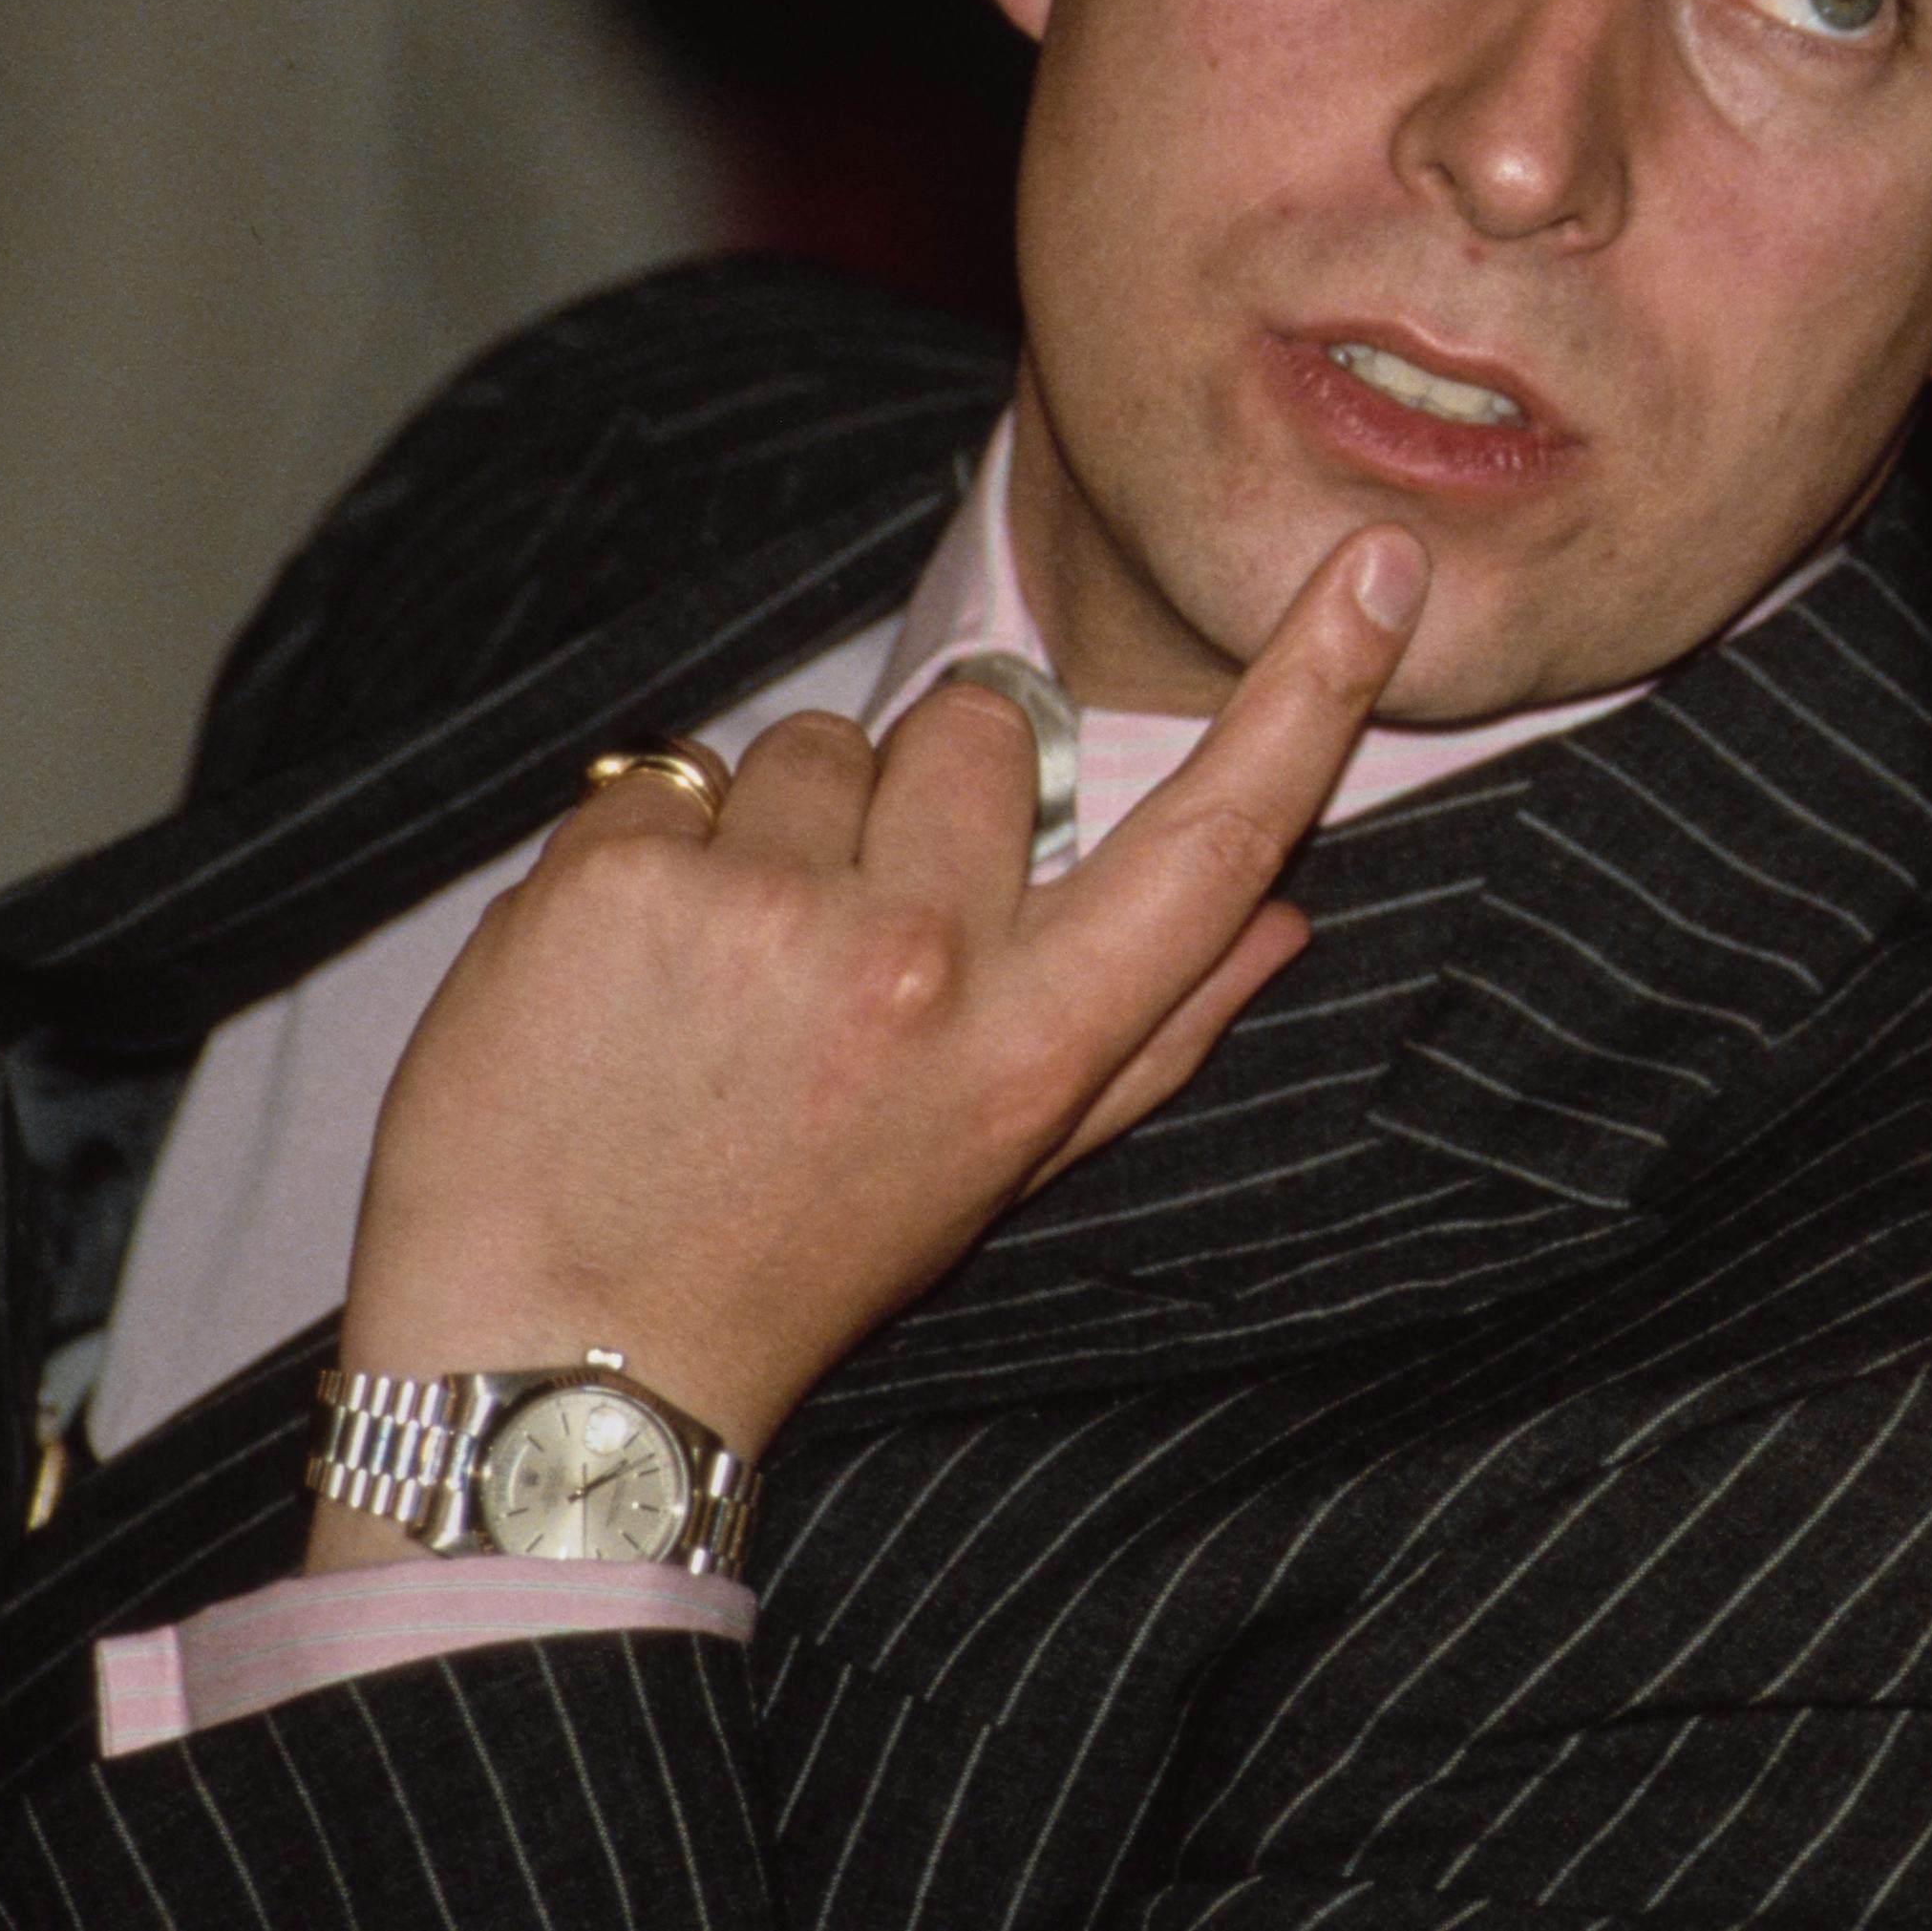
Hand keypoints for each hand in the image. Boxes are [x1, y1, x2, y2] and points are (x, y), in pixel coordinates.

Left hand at [303, 528, 1424, 1568]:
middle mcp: (922, 966)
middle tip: (842, 928)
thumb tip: (1287, 913)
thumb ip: (1151, 1034)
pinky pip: (668, 779)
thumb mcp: (998, 1167)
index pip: (1213, 839)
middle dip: (917, 788)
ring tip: (720, 978)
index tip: (1378, 566)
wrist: (553, 1365)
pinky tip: (621, 980)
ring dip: (772, 826)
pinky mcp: (622, 879)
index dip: (1311, 691)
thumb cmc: (788, 1261)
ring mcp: (768, 914)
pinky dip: (645, 856)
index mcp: (1035, 1045)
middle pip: (974, 728)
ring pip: (812, 744)